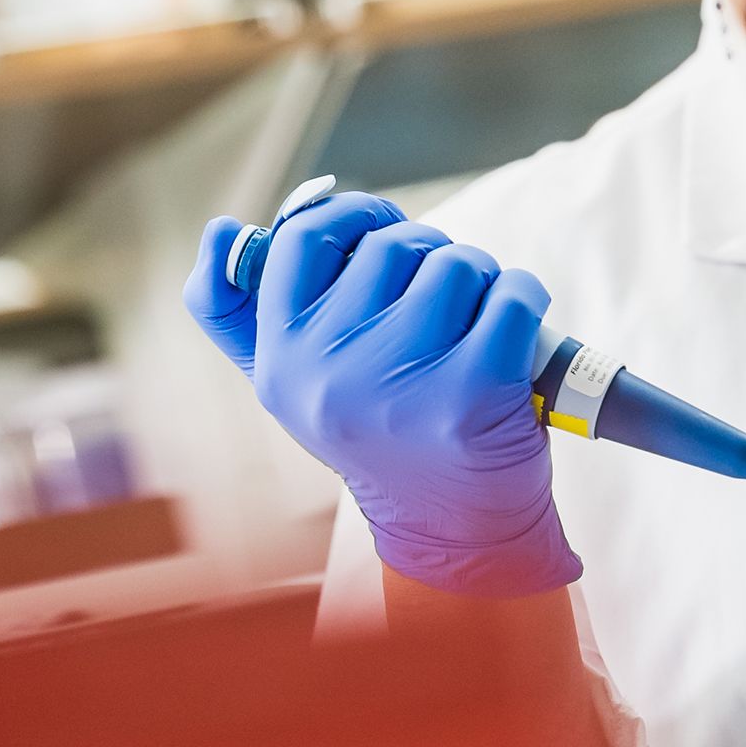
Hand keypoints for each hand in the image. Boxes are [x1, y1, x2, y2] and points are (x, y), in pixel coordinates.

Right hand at [186, 192, 579, 598]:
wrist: (451, 532)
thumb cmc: (379, 437)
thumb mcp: (295, 386)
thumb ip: (243, 313)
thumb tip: (219, 227)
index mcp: (281, 357)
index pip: (303, 237)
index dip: (352, 214)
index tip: (382, 227)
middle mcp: (329, 368)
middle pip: (395, 243)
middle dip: (431, 259)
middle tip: (441, 310)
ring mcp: (401, 378)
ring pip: (458, 263)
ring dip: (482, 282)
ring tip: (475, 330)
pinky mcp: (473, 390)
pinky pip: (513, 294)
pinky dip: (525, 301)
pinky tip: (515, 338)